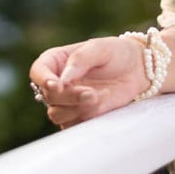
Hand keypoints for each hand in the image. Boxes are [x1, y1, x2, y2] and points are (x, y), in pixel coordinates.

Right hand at [28, 37, 146, 128]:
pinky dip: (88, 117)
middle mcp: (58, 82)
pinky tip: (104, 102)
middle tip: (91, 93)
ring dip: (77, 109)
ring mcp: (67, 102)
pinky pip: (74, 125)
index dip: (43, 80)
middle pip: (49, 97)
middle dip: (69, 97)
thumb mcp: (100, 47)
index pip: (38, 71)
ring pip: (57, 114)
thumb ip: (80, 60)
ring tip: (98, 96)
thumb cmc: (116, 53)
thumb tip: (63, 79)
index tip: (56, 85)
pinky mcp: (79, 116)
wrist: (136, 69)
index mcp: (56, 61)